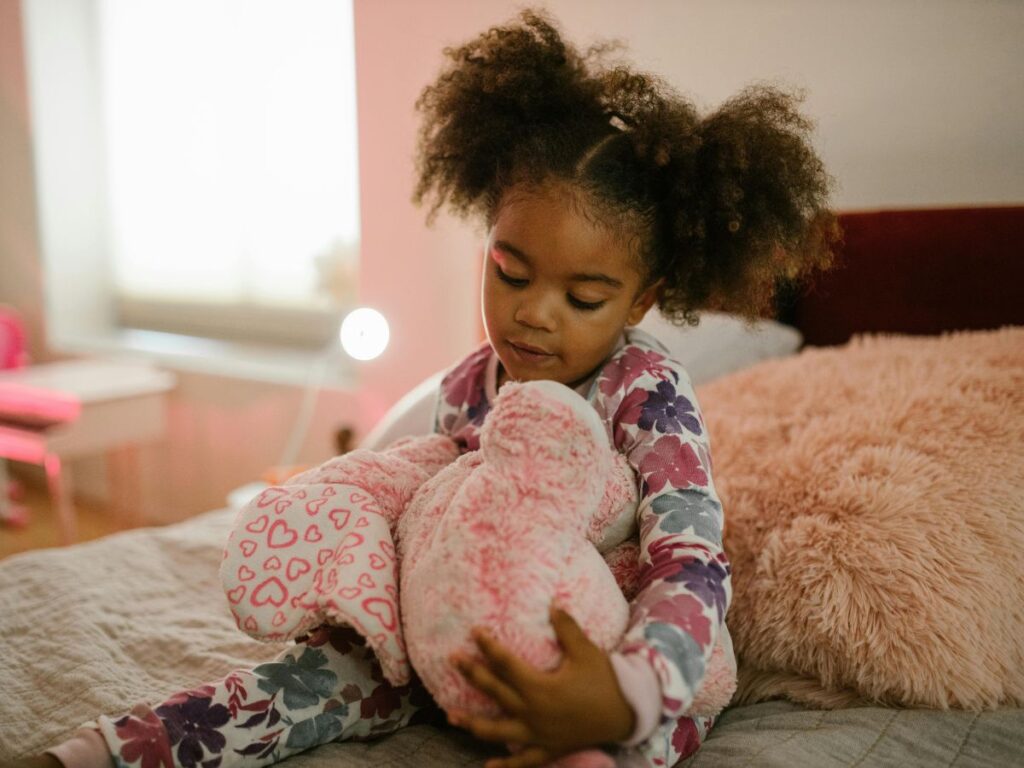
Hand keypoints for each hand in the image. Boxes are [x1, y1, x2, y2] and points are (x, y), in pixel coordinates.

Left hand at [448, 605, 634, 767]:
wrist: (625, 715)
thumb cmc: (604, 681)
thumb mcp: (586, 651)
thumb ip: (566, 629)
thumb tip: (552, 605)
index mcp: (540, 687)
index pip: (506, 663)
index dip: (488, 647)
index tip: (474, 632)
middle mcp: (533, 712)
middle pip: (495, 692)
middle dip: (472, 675)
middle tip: (452, 660)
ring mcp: (537, 734)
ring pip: (497, 730)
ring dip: (472, 723)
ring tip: (450, 716)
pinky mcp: (547, 748)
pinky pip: (523, 760)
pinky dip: (506, 764)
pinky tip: (489, 766)